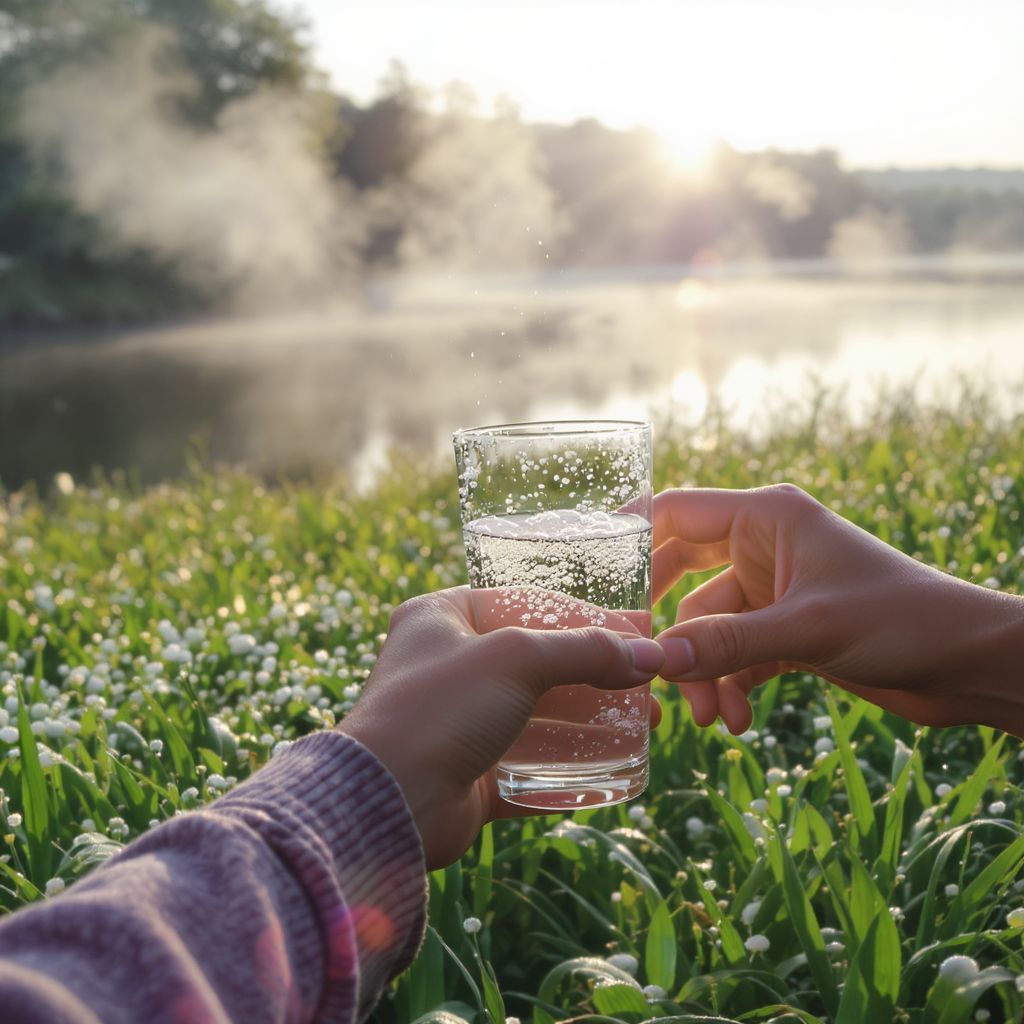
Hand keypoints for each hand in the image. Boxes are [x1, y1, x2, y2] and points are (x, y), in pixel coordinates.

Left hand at [337, 587, 664, 868]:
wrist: (388, 801)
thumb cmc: (439, 707)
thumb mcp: (516, 659)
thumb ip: (584, 651)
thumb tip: (651, 656)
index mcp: (438, 618)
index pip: (519, 602)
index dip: (577, 615)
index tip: (628, 629)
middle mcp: (444, 666)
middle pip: (535, 662)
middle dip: (593, 673)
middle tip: (643, 683)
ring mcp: (456, 722)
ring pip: (536, 715)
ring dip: (590, 720)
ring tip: (643, 725)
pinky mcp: (468, 774)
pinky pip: (529, 766)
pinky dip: (568, 768)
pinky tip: (613, 770)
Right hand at [652, 484, 1023, 734]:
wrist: (968, 662)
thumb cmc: (902, 618)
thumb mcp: (808, 628)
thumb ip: (727, 643)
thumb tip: (656, 662)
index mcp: (766, 518)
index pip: (677, 512)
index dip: (631, 532)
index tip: (589, 563)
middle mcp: (763, 548)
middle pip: (683, 577)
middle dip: (669, 627)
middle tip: (641, 661)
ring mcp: (774, 592)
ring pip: (710, 629)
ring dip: (706, 674)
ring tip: (713, 719)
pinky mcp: (787, 631)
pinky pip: (735, 655)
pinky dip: (730, 685)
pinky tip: (738, 721)